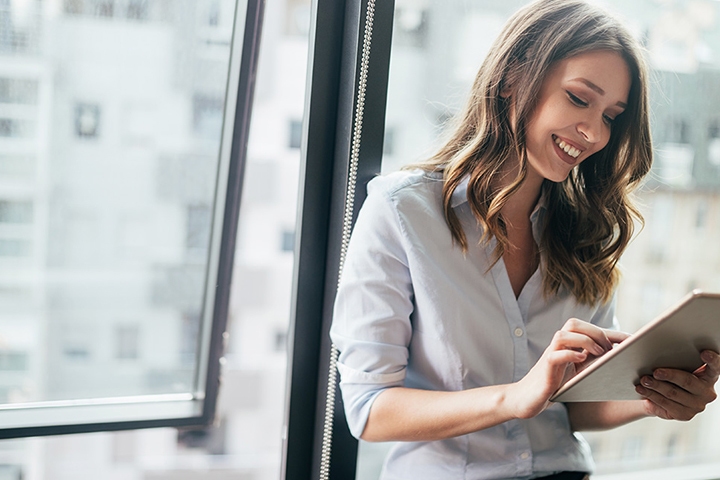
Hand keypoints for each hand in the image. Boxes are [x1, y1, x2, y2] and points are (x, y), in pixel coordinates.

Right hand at [508, 318, 628, 418]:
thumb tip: (620, 360)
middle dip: (596, 332)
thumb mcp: (578, 373)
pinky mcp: (545, 369)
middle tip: (609, 350)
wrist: (527, 399)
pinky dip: (570, 354)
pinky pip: (556, 355)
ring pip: (563, 335)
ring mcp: (550, 356)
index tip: (632, 340)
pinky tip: (582, 360)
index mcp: (568, 346)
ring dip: (584, 341)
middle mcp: (558, 347)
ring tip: (598, 353)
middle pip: (573, 323)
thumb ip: (592, 363)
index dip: (612, 333)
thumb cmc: (555, 386)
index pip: (589, 329)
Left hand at [635, 350, 718, 420]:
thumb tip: (650, 345)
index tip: (704, 353)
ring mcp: (697, 405)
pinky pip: (665, 404)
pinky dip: (651, 395)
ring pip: (673, 393)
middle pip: (688, 381)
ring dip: (656, 386)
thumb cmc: (670, 373)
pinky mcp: (684, 415)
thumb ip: (674, 356)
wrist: (661, 395)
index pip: (715, 367)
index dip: (712, 360)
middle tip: (656, 371)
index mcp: (709, 375)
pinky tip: (642, 390)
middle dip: (670, 375)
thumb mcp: (674, 363)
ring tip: (643, 380)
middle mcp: (707, 392)